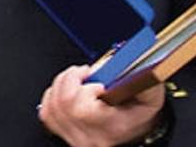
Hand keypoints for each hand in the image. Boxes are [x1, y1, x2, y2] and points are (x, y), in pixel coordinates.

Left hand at [38, 64, 164, 146]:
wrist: (133, 129)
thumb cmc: (139, 111)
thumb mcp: (150, 93)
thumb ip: (143, 76)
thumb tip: (131, 60)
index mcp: (112, 127)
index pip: (82, 109)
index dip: (86, 89)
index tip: (99, 83)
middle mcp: (91, 136)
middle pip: (63, 102)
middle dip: (73, 78)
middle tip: (87, 74)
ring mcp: (73, 135)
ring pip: (52, 103)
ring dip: (62, 82)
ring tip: (78, 78)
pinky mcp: (60, 130)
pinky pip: (45, 109)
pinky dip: (52, 94)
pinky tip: (67, 89)